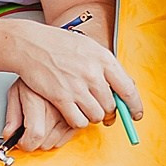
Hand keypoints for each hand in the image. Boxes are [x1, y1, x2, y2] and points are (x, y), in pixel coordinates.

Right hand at [0, 21, 142, 148]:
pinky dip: (78, 121)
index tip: (135, 114)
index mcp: (103, 59)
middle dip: (110, 113)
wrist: (30, 44)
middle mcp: (92, 73)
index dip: (135, 106)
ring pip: (97, 115)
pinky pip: (78, 120)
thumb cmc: (58, 44)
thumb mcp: (89, 47)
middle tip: (105, 113)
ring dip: (93, 117)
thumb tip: (123, 86)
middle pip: (112, 106)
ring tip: (86, 109)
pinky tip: (73, 113)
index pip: (128, 89)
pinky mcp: (61, 97)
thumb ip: (106, 66)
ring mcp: (77, 86)